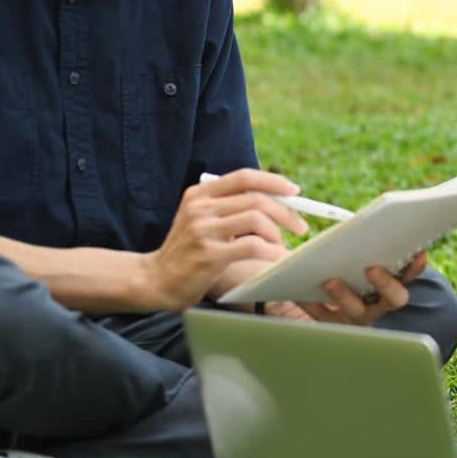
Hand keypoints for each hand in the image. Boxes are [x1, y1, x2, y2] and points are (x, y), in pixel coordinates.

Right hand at [139, 169, 308, 311]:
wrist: (155, 281)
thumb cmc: (188, 251)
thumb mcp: (202, 220)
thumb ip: (230, 207)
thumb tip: (278, 199)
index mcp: (199, 194)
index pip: (244, 177)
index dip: (273, 181)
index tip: (294, 191)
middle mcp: (199, 208)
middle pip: (256, 198)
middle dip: (286, 212)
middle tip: (301, 226)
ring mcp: (202, 230)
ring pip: (257, 219)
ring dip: (278, 232)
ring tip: (281, 246)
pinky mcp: (209, 254)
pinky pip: (252, 245)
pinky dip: (272, 250)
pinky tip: (277, 257)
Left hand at [290, 252, 428, 325]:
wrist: (325, 290)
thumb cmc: (349, 262)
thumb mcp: (361, 251)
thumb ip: (369, 241)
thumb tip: (367, 222)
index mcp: (393, 281)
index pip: (411, 274)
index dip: (416, 265)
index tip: (418, 251)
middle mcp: (381, 304)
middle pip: (394, 299)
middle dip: (386, 284)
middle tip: (372, 268)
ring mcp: (359, 317)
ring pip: (357, 311)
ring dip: (345, 296)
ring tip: (330, 280)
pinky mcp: (334, 324)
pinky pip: (324, 317)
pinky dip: (312, 303)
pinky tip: (301, 291)